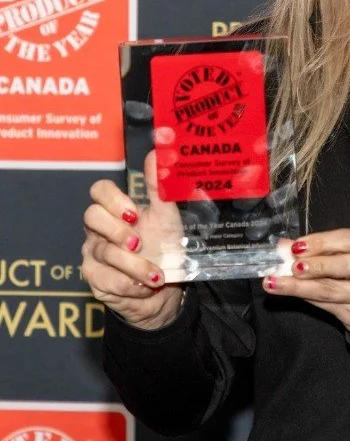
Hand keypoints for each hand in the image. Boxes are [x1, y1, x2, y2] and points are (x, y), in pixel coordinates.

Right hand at [81, 151, 183, 329]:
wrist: (167, 287)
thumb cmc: (165, 246)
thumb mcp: (167, 216)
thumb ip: (159, 187)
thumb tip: (158, 153)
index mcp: (117, 210)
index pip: (99, 190)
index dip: (113, 200)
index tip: (134, 213)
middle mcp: (100, 229)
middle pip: (90, 216)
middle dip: (117, 231)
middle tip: (138, 243)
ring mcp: (93, 253)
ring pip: (103, 252)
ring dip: (135, 265)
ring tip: (156, 274)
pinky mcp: (94, 279)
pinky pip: (105, 279)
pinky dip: (130, 283)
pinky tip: (145, 285)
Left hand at [263, 229, 349, 336]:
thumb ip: (324, 247)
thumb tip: (284, 244)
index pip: (349, 241)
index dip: (321, 241)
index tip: (297, 245)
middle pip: (346, 267)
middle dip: (316, 265)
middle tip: (292, 266)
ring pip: (330, 291)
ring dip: (299, 287)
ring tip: (274, 282)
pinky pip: (325, 306)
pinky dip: (304, 297)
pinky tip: (287, 291)